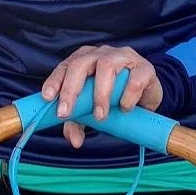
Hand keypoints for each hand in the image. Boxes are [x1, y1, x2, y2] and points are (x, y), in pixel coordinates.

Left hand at [41, 43, 163, 149]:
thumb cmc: (115, 97)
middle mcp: (102, 54)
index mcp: (85, 59)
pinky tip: (124, 108)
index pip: (65, 66)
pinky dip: (127, 95)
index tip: (47, 98)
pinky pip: (134, 78)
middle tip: (66, 113)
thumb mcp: (93, 110)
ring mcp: (124, 57)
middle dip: (70, 88)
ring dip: (100, 94)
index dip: (55, 81)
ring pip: (106, 66)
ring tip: (100, 116)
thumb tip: (74, 141)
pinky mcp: (145, 68)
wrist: (148, 96)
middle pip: (81, 63)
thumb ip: (79, 122)